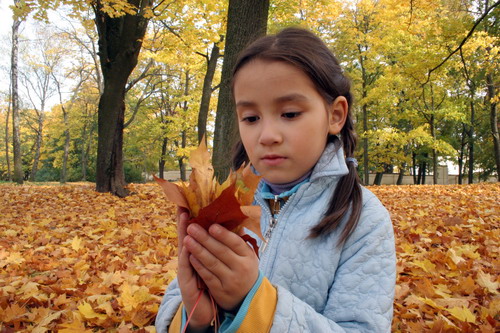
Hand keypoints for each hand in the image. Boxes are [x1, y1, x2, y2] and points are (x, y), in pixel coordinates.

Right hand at [176, 209, 214, 329]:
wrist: (204, 311)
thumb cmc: (209, 286)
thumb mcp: (212, 265)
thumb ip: (214, 250)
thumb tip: (223, 232)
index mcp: (196, 255)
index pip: (193, 234)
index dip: (191, 220)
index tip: (190, 203)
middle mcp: (188, 260)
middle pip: (185, 237)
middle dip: (184, 220)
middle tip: (183, 204)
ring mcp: (185, 270)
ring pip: (184, 248)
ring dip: (182, 233)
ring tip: (183, 217)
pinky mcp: (186, 281)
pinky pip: (186, 266)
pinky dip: (186, 255)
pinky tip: (186, 245)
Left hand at [184, 223, 259, 311]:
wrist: (247, 296)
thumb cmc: (243, 268)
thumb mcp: (246, 255)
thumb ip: (237, 240)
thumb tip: (228, 218)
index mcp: (248, 256)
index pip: (236, 243)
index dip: (223, 234)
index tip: (211, 225)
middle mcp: (241, 268)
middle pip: (221, 251)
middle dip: (205, 239)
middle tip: (192, 227)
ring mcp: (231, 280)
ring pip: (212, 263)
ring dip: (198, 250)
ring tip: (187, 239)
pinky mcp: (221, 291)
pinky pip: (208, 276)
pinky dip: (198, 265)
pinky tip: (190, 256)